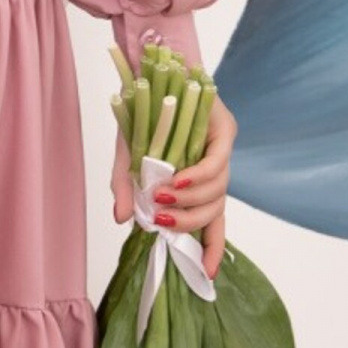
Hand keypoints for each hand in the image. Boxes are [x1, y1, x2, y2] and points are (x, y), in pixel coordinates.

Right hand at [111, 95, 237, 278]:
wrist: (150, 72)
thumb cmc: (140, 116)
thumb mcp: (126, 158)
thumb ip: (126, 189)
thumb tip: (123, 221)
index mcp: (196, 183)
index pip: (212, 222)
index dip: (212, 248)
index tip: (207, 275)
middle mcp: (214, 171)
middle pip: (214, 211)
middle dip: (188, 224)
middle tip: (160, 220)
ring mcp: (221, 151)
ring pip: (217, 191)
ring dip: (189, 200)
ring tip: (161, 196)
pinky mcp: (224, 131)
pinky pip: (216, 164)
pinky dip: (197, 177)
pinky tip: (177, 181)